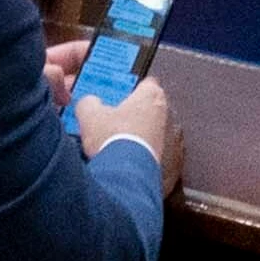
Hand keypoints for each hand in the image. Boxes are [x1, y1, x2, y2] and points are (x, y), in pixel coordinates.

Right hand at [71, 63, 180, 179]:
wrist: (126, 177)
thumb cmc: (115, 140)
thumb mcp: (90, 115)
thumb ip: (89, 103)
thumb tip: (88, 104)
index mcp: (151, 96)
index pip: (144, 83)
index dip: (129, 89)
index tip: (118, 96)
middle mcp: (166, 116)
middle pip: (147, 110)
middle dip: (131, 116)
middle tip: (112, 122)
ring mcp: (171, 141)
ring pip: (151, 134)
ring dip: (137, 138)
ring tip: (115, 146)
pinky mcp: (171, 164)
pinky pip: (153, 155)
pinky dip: (141, 157)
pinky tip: (124, 162)